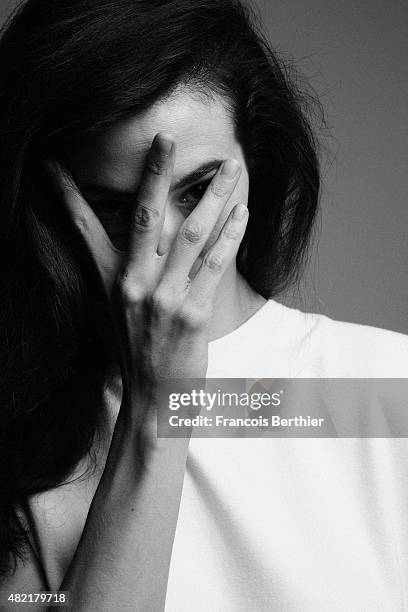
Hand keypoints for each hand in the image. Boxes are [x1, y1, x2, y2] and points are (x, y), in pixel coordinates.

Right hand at [46, 132, 247, 430]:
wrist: (155, 398)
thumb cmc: (137, 351)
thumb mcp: (116, 311)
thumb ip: (121, 272)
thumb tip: (129, 240)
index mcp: (110, 281)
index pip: (83, 228)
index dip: (67, 195)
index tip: (53, 164)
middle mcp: (133, 284)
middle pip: (144, 215)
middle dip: (156, 172)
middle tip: (166, 136)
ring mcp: (163, 297)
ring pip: (190, 232)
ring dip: (214, 195)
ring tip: (231, 167)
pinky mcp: (193, 312)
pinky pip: (215, 263)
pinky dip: (231, 233)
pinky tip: (243, 210)